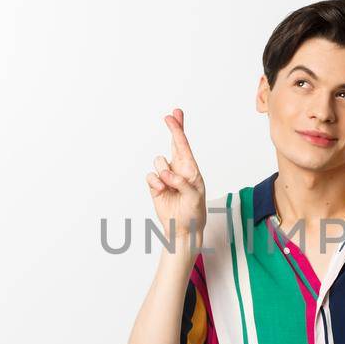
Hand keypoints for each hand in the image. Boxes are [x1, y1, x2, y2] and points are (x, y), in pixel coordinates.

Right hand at [145, 107, 206, 247]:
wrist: (182, 228)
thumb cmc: (194, 212)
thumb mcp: (194, 197)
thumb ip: (182, 182)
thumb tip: (166, 173)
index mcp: (191, 169)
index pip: (184, 146)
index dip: (178, 129)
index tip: (175, 115)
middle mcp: (179, 169)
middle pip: (173, 143)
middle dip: (173, 129)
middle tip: (170, 116)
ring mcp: (166, 176)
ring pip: (158, 161)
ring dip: (163, 172)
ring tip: (170, 186)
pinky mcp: (155, 185)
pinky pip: (150, 176)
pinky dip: (155, 182)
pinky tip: (161, 190)